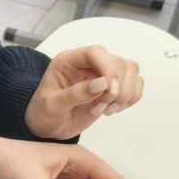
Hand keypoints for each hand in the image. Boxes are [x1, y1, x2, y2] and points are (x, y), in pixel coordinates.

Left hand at [24, 45, 142, 139]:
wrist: (48, 126)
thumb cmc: (44, 114)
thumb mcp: (52, 106)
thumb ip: (75, 94)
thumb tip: (103, 84)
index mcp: (69, 61)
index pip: (96, 52)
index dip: (108, 68)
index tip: (109, 90)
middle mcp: (88, 64)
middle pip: (118, 62)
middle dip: (117, 88)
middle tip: (101, 107)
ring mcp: (102, 75)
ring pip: (130, 70)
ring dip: (125, 93)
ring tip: (106, 110)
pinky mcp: (112, 88)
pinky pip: (135, 84)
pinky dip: (130, 98)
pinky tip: (113, 109)